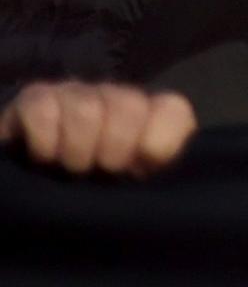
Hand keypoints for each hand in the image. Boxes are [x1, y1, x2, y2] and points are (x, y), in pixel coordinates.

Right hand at [6, 82, 195, 176]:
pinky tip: (44, 157)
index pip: (173, 110)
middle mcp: (117, 97)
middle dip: (114, 150)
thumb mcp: (136, 192)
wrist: (38, 193)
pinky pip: (42, 107)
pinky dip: (44, 140)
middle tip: (100, 173)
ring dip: (76, 149)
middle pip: (128, 105)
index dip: (157, 144)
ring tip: (70, 169)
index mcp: (153, 116)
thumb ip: (160, 175)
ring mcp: (77, 93)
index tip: (139, 170)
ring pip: (85, 108)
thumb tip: (157, 161)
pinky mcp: (35, 98)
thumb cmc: (98, 194)